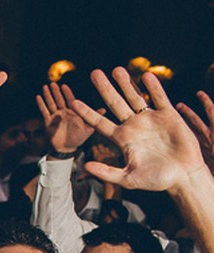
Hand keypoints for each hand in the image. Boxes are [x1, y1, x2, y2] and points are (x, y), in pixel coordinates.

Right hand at [37, 82, 94, 154]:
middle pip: (59, 99)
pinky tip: (38, 97)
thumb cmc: (78, 138)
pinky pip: (44, 111)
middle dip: (56, 91)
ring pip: (51, 103)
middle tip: (53, 83)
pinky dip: (41, 104)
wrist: (66, 148)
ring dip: (48, 95)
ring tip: (45, 86)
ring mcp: (55, 116)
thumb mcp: (88, 128)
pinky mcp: (48, 122)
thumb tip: (104, 109)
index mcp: (73, 112)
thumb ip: (93, 118)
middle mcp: (64, 112)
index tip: (64, 86)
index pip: (70, 100)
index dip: (67, 93)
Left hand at [68, 68, 206, 191]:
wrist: (182, 176)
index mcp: (122, 139)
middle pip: (115, 103)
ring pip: (135, 97)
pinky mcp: (168, 116)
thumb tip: (84, 167)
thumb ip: (106, 172)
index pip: (100, 123)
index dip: (87, 113)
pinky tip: (145, 76)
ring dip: (126, 83)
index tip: (73, 103)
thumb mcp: (127, 178)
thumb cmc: (156, 180)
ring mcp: (150, 119)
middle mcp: (133, 126)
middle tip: (94, 73)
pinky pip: (159, 98)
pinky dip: (153, 88)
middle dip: (104, 88)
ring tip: (116, 69)